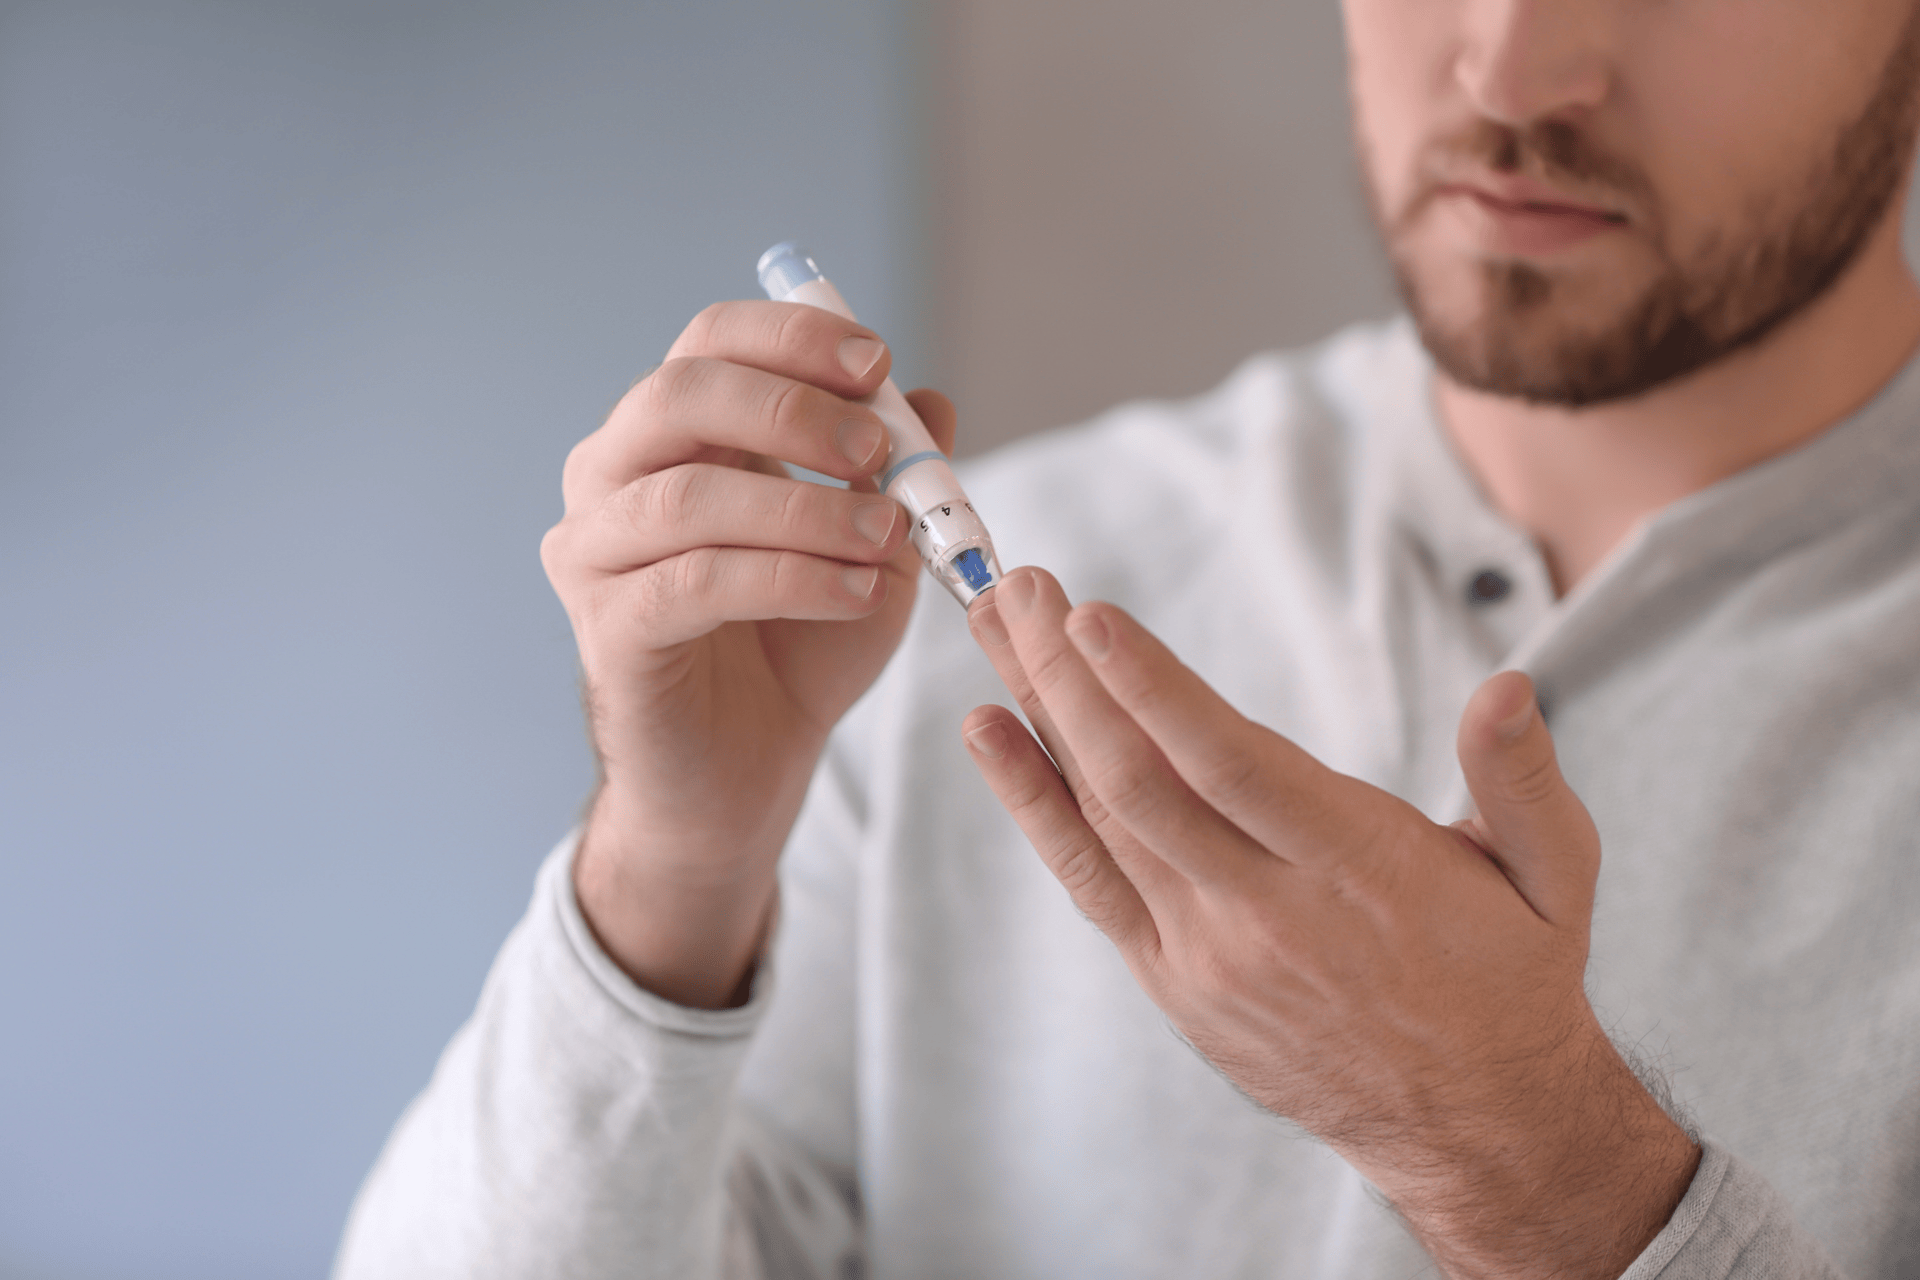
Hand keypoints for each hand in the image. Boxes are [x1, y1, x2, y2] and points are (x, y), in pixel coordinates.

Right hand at [542, 300, 954, 1007]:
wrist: (745, 772)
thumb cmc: (799, 646)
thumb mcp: (869, 548)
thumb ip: (893, 475)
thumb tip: (933, 404)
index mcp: (670, 435)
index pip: (709, 342)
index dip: (792, 338)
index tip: (877, 365)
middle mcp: (611, 477)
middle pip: (679, 395)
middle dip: (792, 411)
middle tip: (879, 449)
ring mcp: (595, 553)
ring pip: (688, 497)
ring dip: (806, 509)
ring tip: (888, 538)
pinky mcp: (608, 631)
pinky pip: (696, 582)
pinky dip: (789, 579)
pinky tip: (856, 595)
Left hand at [961, 567, 1698, 1279]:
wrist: (1473, 1126)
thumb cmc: (1512, 978)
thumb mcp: (1556, 878)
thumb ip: (1525, 781)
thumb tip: (1507, 689)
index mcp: (1358, 870)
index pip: (1232, 767)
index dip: (1154, 690)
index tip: (1088, 616)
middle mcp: (1267, 912)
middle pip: (1140, 781)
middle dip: (1068, 676)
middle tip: (1016, 585)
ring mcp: (1208, 953)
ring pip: (1103, 819)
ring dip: (1042, 715)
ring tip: (991, 625)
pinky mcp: (1176, 980)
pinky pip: (1090, 882)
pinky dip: (1033, 806)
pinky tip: (991, 736)